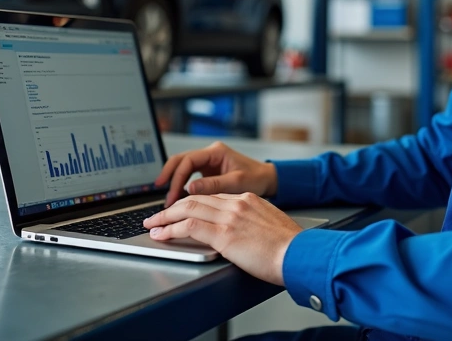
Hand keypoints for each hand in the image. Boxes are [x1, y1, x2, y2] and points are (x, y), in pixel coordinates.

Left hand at [144, 193, 300, 284]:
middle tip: (158, 216)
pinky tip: (161, 235)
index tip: (181, 210)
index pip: (212, 197)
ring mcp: (230, 217)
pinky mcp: (224, 234)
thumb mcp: (270, 226)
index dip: (192, 203)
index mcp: (249, 200)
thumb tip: (242, 234)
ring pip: (188, 208)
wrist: (300, 254)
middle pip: (196, 198)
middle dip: (173, 207)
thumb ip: (252, 223)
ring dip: (165, 218)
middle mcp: (237, 203)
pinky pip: (189, 226)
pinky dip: (171, 229)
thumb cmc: (290, 248)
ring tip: (152, 225)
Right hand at [155, 141, 277, 206]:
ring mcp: (208, 163)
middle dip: (169, 176)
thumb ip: (213, 185)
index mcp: (216, 152)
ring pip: (183, 168)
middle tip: (159, 192)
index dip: (177, 176)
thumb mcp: (237, 183)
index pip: (188, 160)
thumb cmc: (257, 178)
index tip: (171, 193)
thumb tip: (190, 189)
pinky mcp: (208, 173)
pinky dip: (182, 186)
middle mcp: (210, 154)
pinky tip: (178, 199)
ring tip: (167, 200)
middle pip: (180, 161)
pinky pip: (190, 176)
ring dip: (174, 182)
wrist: (268, 180)